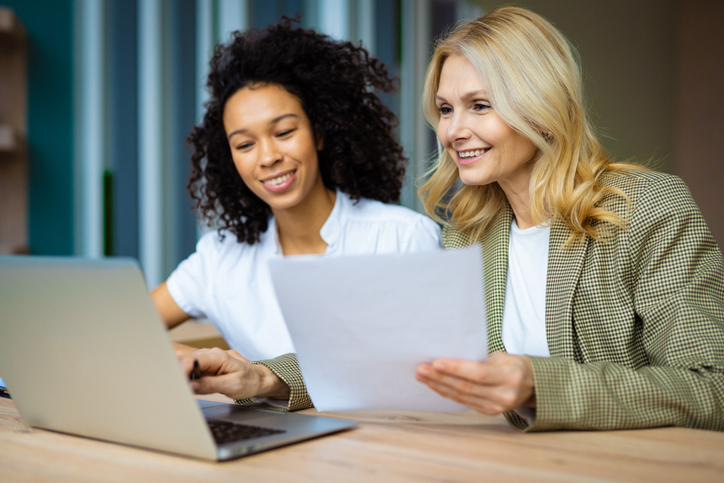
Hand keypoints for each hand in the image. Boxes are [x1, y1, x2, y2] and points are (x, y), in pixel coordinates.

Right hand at [179, 348, 289, 400]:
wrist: (258, 377)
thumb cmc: (249, 381)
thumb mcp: (231, 386)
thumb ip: (210, 385)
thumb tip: (190, 386)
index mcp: (217, 356)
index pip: (190, 361)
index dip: (179, 372)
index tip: (176, 385)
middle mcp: (209, 354)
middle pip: (184, 360)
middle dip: (175, 374)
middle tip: (172, 389)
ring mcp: (206, 358)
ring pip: (185, 363)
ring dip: (179, 375)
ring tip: (177, 389)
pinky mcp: (204, 365)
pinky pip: (190, 368)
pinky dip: (184, 376)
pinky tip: (184, 386)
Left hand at [415, 352, 535, 414]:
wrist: (532, 385)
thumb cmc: (514, 365)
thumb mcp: (504, 357)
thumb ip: (480, 359)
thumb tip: (451, 355)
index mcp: (509, 377)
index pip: (477, 374)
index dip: (455, 368)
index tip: (436, 362)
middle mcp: (503, 395)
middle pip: (465, 387)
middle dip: (440, 378)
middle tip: (421, 369)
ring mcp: (495, 407)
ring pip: (461, 396)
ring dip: (438, 386)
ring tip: (422, 376)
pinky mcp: (488, 412)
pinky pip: (463, 402)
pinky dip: (446, 393)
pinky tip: (434, 385)